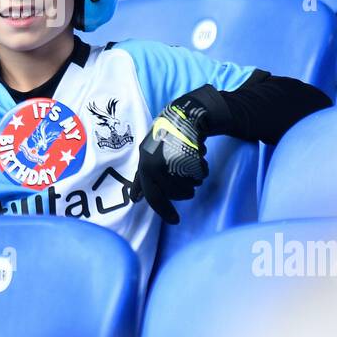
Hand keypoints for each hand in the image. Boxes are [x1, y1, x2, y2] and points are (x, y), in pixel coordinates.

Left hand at [130, 86, 219, 223]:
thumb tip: (136, 199)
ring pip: (187, 184)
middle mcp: (155, 161)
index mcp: (144, 163)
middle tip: (189, 190)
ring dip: (192, 182)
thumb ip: (143, 177)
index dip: (163, 210)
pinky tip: (199, 160)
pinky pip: (199, 173)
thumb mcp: (148, 155)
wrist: (183, 115)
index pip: (152, 194)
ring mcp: (172, 156)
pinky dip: (201, 171)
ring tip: (192, 170)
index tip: (175, 221)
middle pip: (173, 192)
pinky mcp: (189, 151)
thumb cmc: (164, 138)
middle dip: (183, 193)